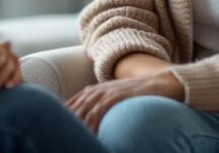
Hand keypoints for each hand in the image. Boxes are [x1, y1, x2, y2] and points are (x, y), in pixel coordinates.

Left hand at [66, 71, 183, 133]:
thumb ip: (105, 105)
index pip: (73, 103)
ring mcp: (106, 92)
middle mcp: (97, 90)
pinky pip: (98, 110)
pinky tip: (88, 131)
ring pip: (84, 109)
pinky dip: (91, 121)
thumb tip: (98, 121)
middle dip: (66, 119)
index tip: (57, 125)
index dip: (65, 114)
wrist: (161, 82)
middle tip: (58, 132)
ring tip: (71, 136)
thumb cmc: (139, 94)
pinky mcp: (116, 96)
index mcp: (95, 90)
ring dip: (76, 123)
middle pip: (75, 106)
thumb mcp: (117, 97)